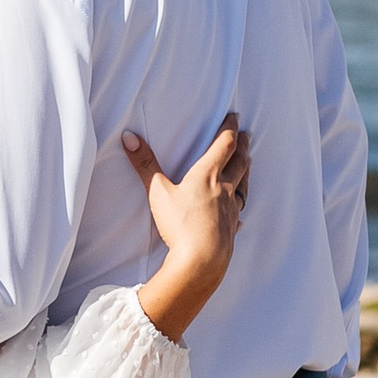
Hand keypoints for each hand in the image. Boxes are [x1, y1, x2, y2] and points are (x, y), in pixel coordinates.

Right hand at [123, 113, 250, 343]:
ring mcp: (231, 210)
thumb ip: (145, 165)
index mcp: (208, 175)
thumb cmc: (181, 224)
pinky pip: (238, 213)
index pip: (224, 145)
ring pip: (243, 186)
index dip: (230, 129)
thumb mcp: (158, 192)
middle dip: (242, 147)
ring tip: (248, 164)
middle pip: (239, 163)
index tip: (235, 117)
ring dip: (246, 172)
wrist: (202, 260)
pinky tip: (239, 212)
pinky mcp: (231, 229)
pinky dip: (239, 207)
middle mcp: (225, 189)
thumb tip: (129, 137)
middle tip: (247, 136)